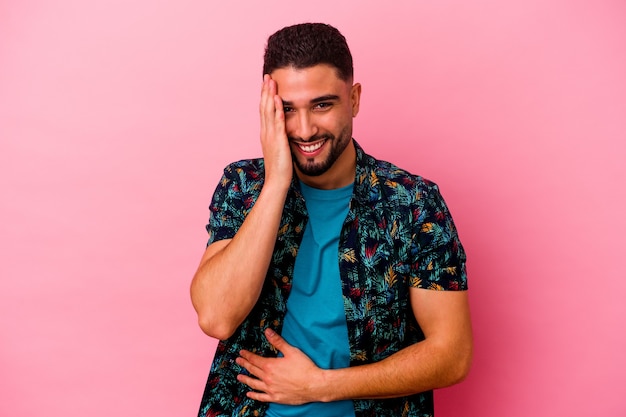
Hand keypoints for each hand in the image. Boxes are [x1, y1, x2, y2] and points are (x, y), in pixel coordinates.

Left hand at [236, 328, 325, 404]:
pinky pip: (261, 397)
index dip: (247, 355)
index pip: (254, 359)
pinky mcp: (276, 397)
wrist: (313, 385)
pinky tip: (249, 394)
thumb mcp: (291, 351)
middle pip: (252, 370)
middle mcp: (267, 378)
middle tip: (238, 361)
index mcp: (270, 366)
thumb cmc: (304, 367)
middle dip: (244, 365)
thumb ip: (277, 341)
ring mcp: (271, 389)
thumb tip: (267, 331)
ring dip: (245, 379)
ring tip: (239, 376)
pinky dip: (254, 395)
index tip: (241, 353)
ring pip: (254, 384)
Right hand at [260, 74, 291, 188]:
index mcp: (266, 134)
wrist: (276, 182)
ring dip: (270, 95)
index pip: (265, 112)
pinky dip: (278, 110)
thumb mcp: (280, 150)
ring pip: (268, 111)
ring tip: (271, 81)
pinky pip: (277, 122)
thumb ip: (281, 139)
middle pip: (264, 107)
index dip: (265, 97)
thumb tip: (285, 133)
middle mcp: (266, 133)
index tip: (267, 84)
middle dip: (265, 91)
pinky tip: (279, 99)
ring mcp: (270, 136)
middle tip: (267, 76)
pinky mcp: (278, 141)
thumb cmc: (280, 169)